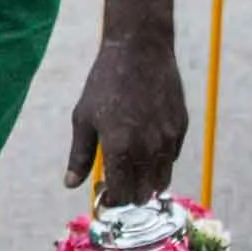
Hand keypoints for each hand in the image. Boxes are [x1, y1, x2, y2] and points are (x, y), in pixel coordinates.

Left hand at [65, 31, 188, 205]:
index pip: (121, 195)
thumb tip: (70, 185)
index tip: (103, 192)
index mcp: (120, 149)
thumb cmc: (105, 83)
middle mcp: (147, 149)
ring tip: (131, 169)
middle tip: (115, 183)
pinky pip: (171, 158)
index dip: (112, 200)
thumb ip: (80, 156)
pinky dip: (159, 162)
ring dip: (146, 183)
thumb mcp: (84, 119)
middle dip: (128, 195)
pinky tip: (145, 148)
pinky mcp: (181, 127)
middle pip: (142, 194)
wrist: (140, 50)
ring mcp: (168, 139)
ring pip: (162, 181)